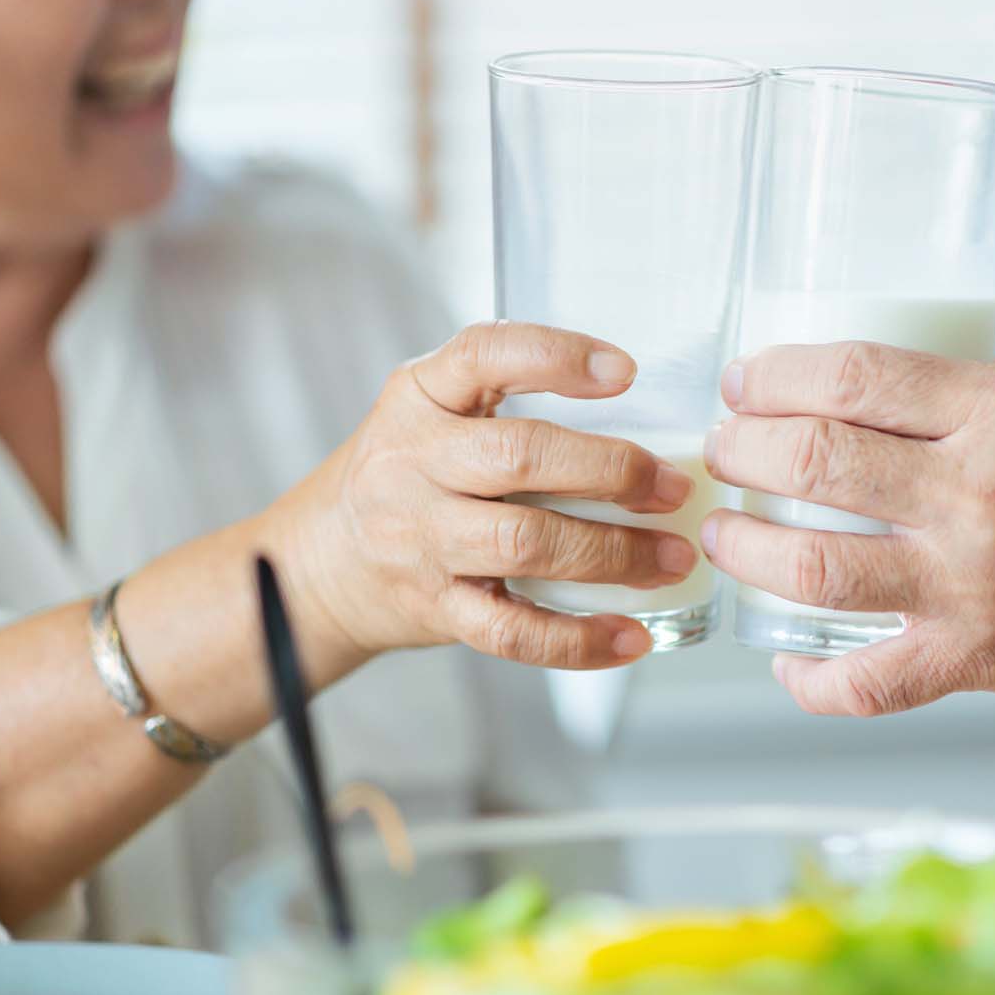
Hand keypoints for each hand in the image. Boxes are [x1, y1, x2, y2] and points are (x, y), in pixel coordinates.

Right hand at [265, 321, 698, 671]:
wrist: (321, 563)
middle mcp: (412, 462)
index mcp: (419, 396)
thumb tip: (645, 417)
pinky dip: (578, 640)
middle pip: (519, 458)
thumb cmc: (408, 475)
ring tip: (673, 556)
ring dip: (614, 553)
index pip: (484, 355)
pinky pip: (513, 630)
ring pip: (525, 544)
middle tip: (674, 486)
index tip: (627, 372)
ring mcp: (420, 540)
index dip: (556, 358)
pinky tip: (631, 635)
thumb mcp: (432, 411)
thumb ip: (508, 400)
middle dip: (611, 471)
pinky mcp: (436, 608)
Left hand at [699, 341, 994, 714]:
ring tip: (728, 530)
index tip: (748, 377)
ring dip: (748, 545)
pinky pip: (865, 684)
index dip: (778, 372)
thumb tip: (906, 391)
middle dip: (745, 446)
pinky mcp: (977, 661)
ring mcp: (972, 588)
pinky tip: (783, 658)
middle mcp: (979, 498)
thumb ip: (992, 389)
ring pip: (811, 567)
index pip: (854, 377)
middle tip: (726, 445)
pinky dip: (810, 680)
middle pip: (813, 461)